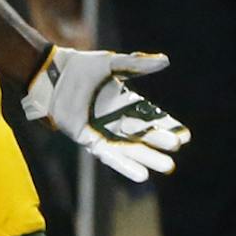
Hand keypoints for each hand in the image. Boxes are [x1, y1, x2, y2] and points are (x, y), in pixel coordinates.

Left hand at [21, 47, 189, 181]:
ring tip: (167, 166)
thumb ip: (137, 64)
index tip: (184, 135)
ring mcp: (101, 129)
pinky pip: (108, 154)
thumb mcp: (112, 64)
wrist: (51, 74)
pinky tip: (141, 175)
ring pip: (129, 148)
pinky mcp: (87, 138)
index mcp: (124, 101)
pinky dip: (124, 164)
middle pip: (143, 134)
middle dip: (159, 142)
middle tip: (177, 149)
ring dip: (147, 157)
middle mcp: (115, 118)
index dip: (166, 125)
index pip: (151, 117)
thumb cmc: (80, 66)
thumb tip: (166, 61)